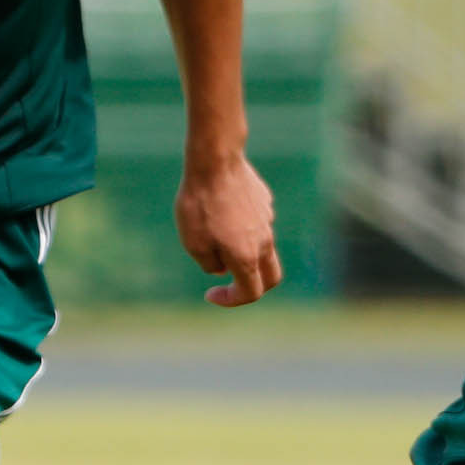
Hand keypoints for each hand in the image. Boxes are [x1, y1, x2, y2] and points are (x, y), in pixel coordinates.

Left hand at [175, 149, 280, 306]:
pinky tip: (219, 211)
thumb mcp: (193, 242)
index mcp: (247, 256)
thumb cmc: (200, 204)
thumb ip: (209, 263)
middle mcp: (265, 241)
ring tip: (210, 234)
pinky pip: (256, 223)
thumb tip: (222, 270)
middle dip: (252, 286)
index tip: (210, 294)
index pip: (251, 292)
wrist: (215, 163)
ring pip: (262, 247)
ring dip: (242, 253)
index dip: (231, 300)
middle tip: (227, 284)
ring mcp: (268, 220)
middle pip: (270, 276)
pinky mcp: (264, 202)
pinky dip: (241, 229)